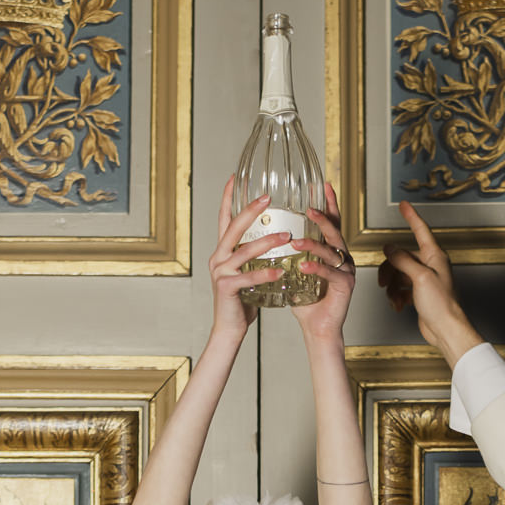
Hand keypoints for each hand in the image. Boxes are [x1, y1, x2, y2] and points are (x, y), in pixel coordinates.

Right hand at [208, 178, 269, 344]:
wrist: (229, 328)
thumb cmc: (242, 302)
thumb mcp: (248, 273)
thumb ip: (255, 258)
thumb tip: (275, 240)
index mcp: (222, 251)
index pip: (224, 219)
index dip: (227, 197)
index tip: (234, 176)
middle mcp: (218, 257)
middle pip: (233, 228)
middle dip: (251, 211)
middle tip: (268, 198)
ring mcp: (220, 272)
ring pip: (244, 252)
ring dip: (267, 242)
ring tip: (287, 236)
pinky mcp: (226, 288)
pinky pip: (248, 278)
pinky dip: (265, 274)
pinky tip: (280, 271)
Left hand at [289, 184, 355, 343]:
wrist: (317, 329)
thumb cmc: (307, 302)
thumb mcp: (295, 272)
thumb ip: (289, 254)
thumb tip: (268, 235)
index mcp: (332, 251)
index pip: (332, 222)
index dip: (329, 203)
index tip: (322, 185)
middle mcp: (343, 257)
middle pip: (334, 231)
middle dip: (323, 217)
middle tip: (309, 208)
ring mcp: (347, 271)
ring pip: (332, 251)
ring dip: (313, 244)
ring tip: (296, 241)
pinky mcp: (346, 286)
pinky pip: (330, 273)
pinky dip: (316, 269)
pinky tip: (304, 267)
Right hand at [378, 200, 481, 365]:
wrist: (446, 330)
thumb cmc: (441, 304)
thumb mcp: (419, 277)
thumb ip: (402, 260)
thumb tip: (389, 247)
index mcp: (434, 256)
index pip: (420, 230)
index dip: (411, 217)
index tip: (404, 205)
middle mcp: (430, 265)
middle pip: (401, 257)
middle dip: (390, 270)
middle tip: (383, 283)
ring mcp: (424, 280)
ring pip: (398, 274)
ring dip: (392, 287)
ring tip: (394, 300)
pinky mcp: (419, 294)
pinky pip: (401, 288)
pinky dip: (397, 296)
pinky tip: (398, 306)